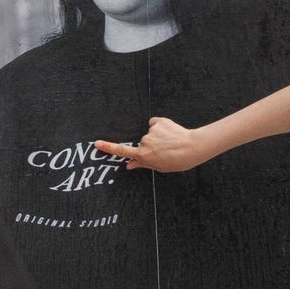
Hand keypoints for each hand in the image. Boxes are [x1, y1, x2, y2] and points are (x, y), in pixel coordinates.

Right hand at [94, 117, 213, 172]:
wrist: (192, 147)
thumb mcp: (159, 167)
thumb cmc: (178, 160)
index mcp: (144, 155)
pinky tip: (172, 132)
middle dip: (151, 145)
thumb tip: (128, 165)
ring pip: (151, 132)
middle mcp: (145, 142)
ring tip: (172, 142)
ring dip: (159, 136)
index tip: (97, 143)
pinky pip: (156, 123)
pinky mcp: (158, 121)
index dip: (108, 147)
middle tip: (166, 150)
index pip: (122, 151)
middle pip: (142, 142)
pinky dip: (162, 127)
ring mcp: (151, 131)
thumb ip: (142, 164)